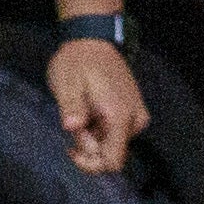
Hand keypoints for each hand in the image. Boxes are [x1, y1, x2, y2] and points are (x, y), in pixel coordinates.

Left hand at [49, 37, 151, 174]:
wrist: (93, 40)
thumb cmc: (78, 61)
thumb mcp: (67, 84)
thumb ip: (72, 108)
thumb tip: (71, 127)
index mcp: (120, 115)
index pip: (113, 162)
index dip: (90, 163)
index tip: (71, 147)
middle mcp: (134, 119)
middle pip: (111, 155)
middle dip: (88, 145)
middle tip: (73, 121)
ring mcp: (136, 116)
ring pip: (112, 145)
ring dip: (92, 136)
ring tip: (81, 111)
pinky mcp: (133, 112)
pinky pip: (115, 134)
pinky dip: (99, 129)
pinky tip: (89, 110)